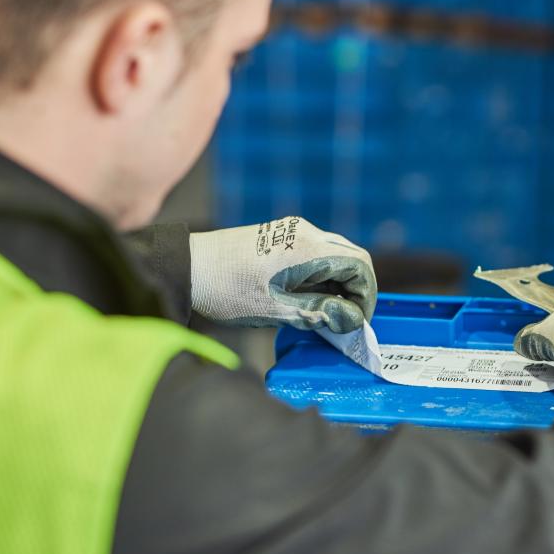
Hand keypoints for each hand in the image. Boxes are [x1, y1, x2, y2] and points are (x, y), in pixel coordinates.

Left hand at [189, 217, 376, 332]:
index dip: (367, 296)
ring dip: (339, 283)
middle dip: (356, 289)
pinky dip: (323, 275)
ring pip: (335, 254)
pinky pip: (316, 253)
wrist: (187, 267)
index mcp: (307, 248)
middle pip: (352, 257)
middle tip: (347, 320)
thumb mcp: (275, 310)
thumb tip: (352, 320)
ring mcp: (292, 231)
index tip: (357, 322)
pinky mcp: (281, 236)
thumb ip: (318, 313)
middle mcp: (305, 233)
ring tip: (327, 313)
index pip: (360, 266)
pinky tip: (309, 298)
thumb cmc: (226, 290)